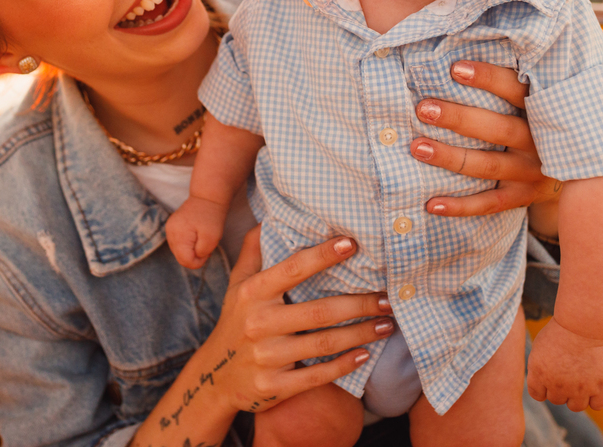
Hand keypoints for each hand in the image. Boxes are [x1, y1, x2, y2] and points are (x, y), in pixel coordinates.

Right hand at [166, 196, 227, 268]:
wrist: (207, 197)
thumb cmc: (211, 217)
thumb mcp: (212, 238)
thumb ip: (201, 253)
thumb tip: (195, 257)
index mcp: (178, 235)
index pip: (185, 261)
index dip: (198, 262)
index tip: (208, 252)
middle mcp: (170, 233)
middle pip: (180, 257)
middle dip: (195, 256)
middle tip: (206, 247)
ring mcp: (169, 229)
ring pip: (179, 252)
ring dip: (191, 250)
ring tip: (202, 241)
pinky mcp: (172, 227)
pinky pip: (178, 244)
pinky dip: (188, 245)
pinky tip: (197, 237)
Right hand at [205, 230, 392, 414]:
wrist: (214, 378)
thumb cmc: (234, 321)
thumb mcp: (237, 284)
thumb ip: (253, 249)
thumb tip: (270, 217)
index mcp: (252, 293)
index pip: (293, 269)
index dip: (323, 255)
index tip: (352, 243)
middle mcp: (258, 323)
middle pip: (319, 311)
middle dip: (359, 304)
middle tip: (388, 298)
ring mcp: (266, 357)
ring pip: (324, 343)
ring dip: (361, 334)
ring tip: (386, 324)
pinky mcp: (274, 386)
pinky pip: (317, 375)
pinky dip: (344, 365)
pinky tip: (365, 354)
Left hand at [411, 60, 560, 216]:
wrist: (583, 167)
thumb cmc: (540, 117)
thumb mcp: (538, 95)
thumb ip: (512, 76)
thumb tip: (462, 45)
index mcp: (543, 109)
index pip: (516, 90)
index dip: (487, 78)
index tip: (453, 68)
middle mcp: (540, 141)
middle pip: (497, 129)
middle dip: (458, 119)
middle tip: (423, 109)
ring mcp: (532, 172)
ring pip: (488, 166)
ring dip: (450, 158)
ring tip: (416, 147)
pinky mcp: (522, 196)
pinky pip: (488, 204)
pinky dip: (459, 206)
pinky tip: (429, 203)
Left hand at [526, 317, 602, 410]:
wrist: (585, 322)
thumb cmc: (561, 330)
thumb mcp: (540, 347)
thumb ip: (538, 369)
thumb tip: (542, 385)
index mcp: (539, 374)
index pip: (537, 395)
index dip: (543, 386)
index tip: (551, 374)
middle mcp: (558, 386)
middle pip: (557, 400)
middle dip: (560, 388)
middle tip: (568, 370)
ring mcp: (580, 389)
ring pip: (575, 407)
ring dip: (577, 396)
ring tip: (581, 378)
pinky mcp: (601, 387)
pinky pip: (598, 405)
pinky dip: (596, 398)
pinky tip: (595, 384)